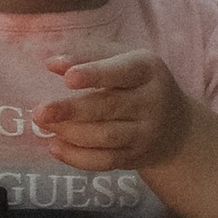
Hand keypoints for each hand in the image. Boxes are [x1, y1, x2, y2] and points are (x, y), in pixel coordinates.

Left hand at [38, 51, 189, 175]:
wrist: (177, 127)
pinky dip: (77, 157)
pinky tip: (55, 147)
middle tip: (39, 112)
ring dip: (70, 133)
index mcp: (147, 69)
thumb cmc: (138, 83)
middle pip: (109, 107)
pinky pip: (104, 162)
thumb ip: (88, 56)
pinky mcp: (135, 157)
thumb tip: (51, 63)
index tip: (67, 78)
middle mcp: (151, 101)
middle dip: (71, 111)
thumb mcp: (123, 59)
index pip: (121, 72)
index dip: (94, 75)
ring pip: (105, 137)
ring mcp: (145, 133)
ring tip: (44, 125)